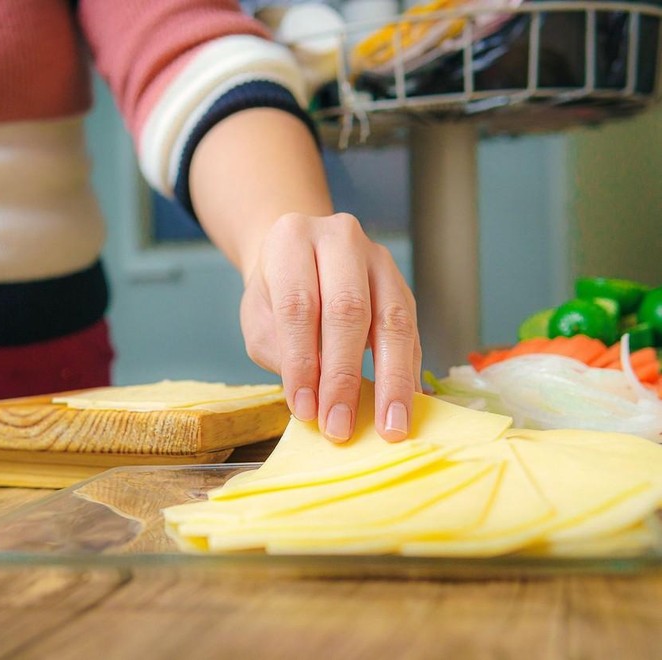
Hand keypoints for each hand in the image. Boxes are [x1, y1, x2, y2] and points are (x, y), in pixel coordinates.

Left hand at [239, 212, 421, 441]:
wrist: (299, 255)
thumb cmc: (274, 293)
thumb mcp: (259, 320)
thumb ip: (282, 353)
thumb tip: (316, 398)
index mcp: (291, 241)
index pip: (298, 306)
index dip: (301, 362)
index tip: (305, 410)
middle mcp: (339, 239)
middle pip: (348, 310)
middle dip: (344, 377)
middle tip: (340, 425)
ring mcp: (377, 258)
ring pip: (392, 319)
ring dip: (391, 380)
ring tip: (389, 426)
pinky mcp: (401, 283)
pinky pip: (411, 330)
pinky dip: (408, 372)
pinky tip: (405, 405)